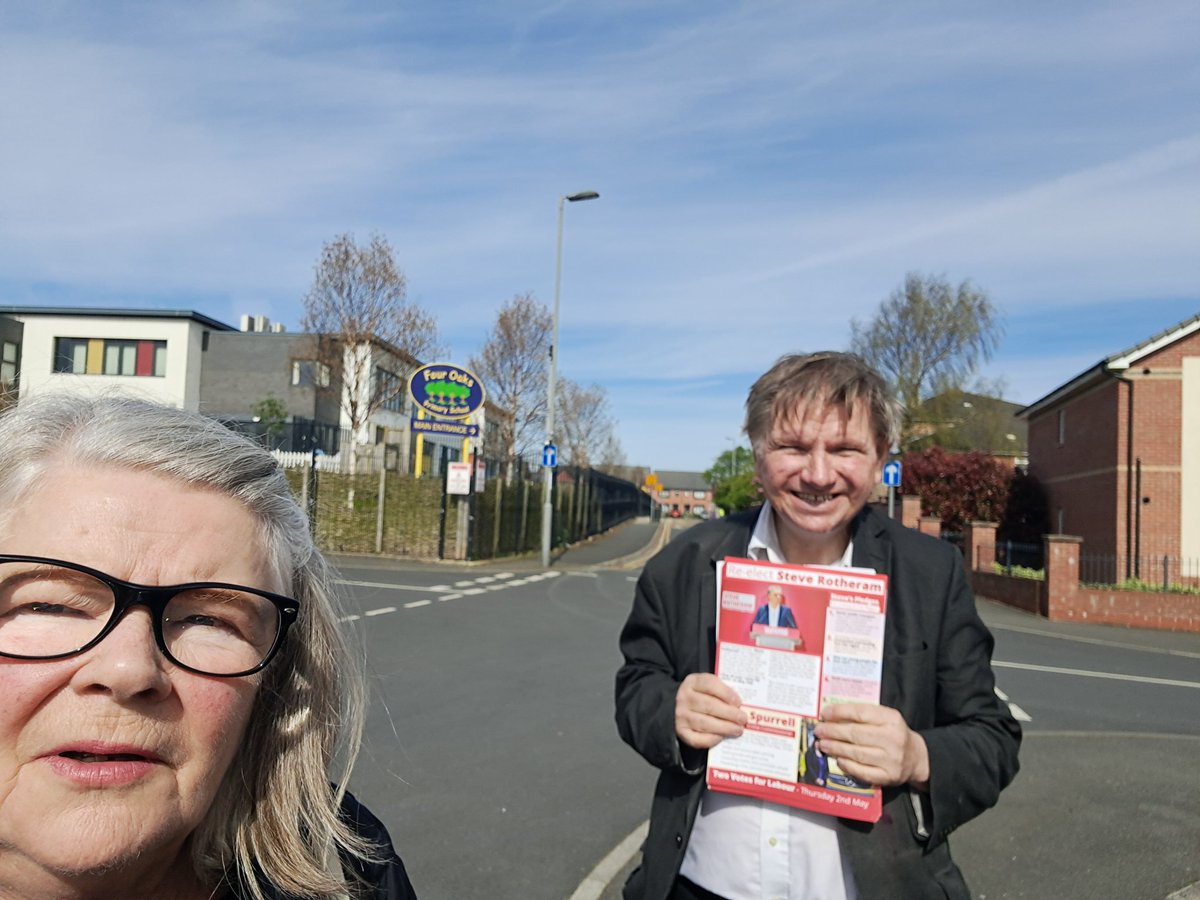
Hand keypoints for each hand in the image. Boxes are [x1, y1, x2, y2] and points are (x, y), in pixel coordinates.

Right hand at [675, 673, 747, 749]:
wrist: (676, 706)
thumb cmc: (700, 696)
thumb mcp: (707, 686)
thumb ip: (721, 691)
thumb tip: (739, 706)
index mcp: (692, 682)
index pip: (709, 684)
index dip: (726, 693)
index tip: (738, 702)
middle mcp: (684, 698)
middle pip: (709, 706)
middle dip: (729, 714)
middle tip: (743, 719)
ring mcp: (681, 716)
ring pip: (704, 723)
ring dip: (724, 728)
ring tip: (737, 730)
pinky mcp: (681, 731)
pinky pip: (696, 739)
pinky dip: (710, 739)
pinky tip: (721, 737)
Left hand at [813, 703, 929, 788]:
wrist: (916, 757)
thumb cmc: (894, 734)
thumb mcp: (885, 718)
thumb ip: (863, 716)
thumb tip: (832, 716)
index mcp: (892, 719)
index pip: (861, 713)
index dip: (840, 712)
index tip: (824, 714)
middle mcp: (893, 739)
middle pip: (856, 734)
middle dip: (833, 732)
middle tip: (819, 731)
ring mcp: (891, 760)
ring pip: (857, 753)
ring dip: (836, 748)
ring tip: (823, 744)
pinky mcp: (889, 776)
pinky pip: (863, 772)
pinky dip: (848, 766)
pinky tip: (838, 760)